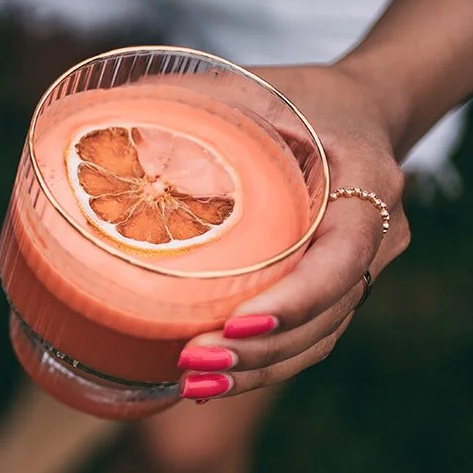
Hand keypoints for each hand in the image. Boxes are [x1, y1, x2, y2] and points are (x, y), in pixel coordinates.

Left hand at [176, 63, 410, 399]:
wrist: (358, 108)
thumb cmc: (293, 92)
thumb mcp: (244, 86)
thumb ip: (185, 103)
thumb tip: (96, 127)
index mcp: (366, 182)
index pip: (343, 257)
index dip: (295, 299)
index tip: (239, 325)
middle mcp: (377, 235)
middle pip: (328, 315)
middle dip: (263, 352)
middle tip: (194, 365)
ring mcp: (361, 268)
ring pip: (318, 338)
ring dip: (259, 372)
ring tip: (193, 387)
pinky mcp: (335, 289)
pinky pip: (307, 337)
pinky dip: (262, 365)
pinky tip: (207, 382)